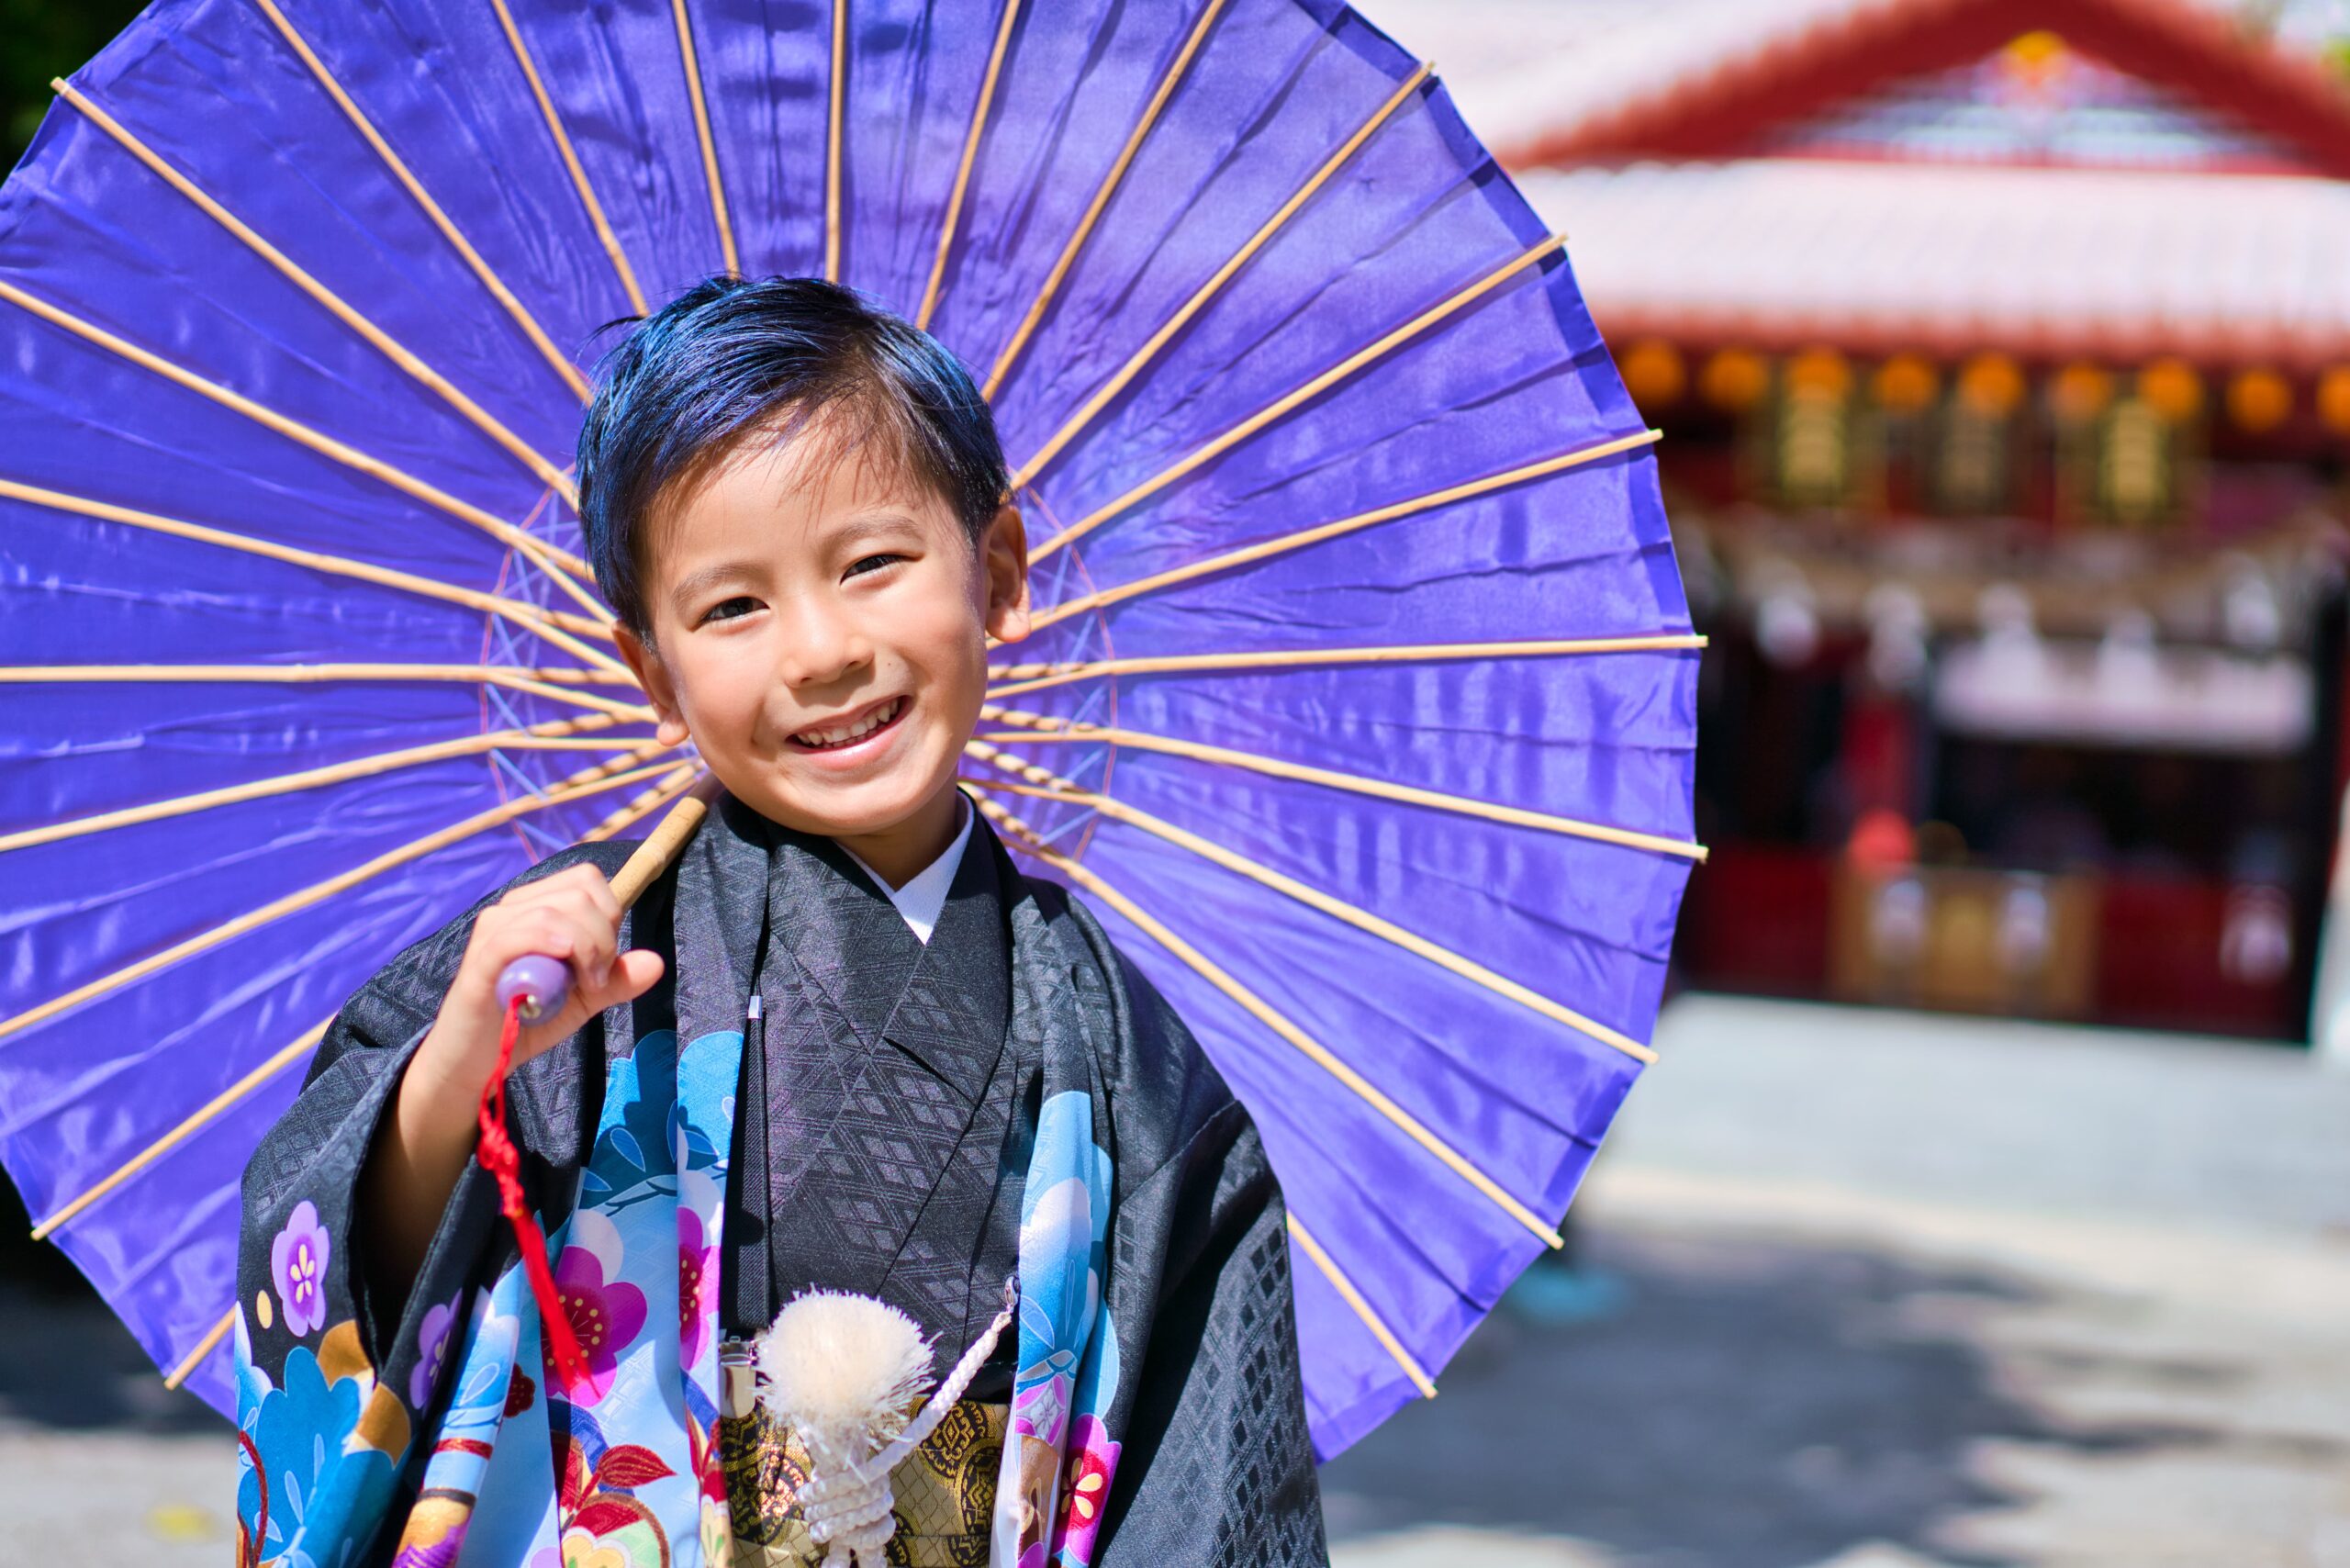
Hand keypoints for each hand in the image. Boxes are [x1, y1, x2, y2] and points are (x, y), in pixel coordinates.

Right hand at [412, 863, 665, 1106]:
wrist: (480, 1061)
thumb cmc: (529, 1020)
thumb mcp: (585, 999)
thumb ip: (618, 979)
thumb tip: (656, 962)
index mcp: (538, 906)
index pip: (587, 880)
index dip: (609, 915)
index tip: (605, 961)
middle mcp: (514, 908)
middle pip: (579, 893)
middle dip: (602, 937)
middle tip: (596, 981)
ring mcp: (494, 930)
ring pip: (554, 910)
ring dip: (584, 950)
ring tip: (582, 987)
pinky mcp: (480, 960)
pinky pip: (517, 934)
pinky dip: (549, 945)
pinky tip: (562, 967)